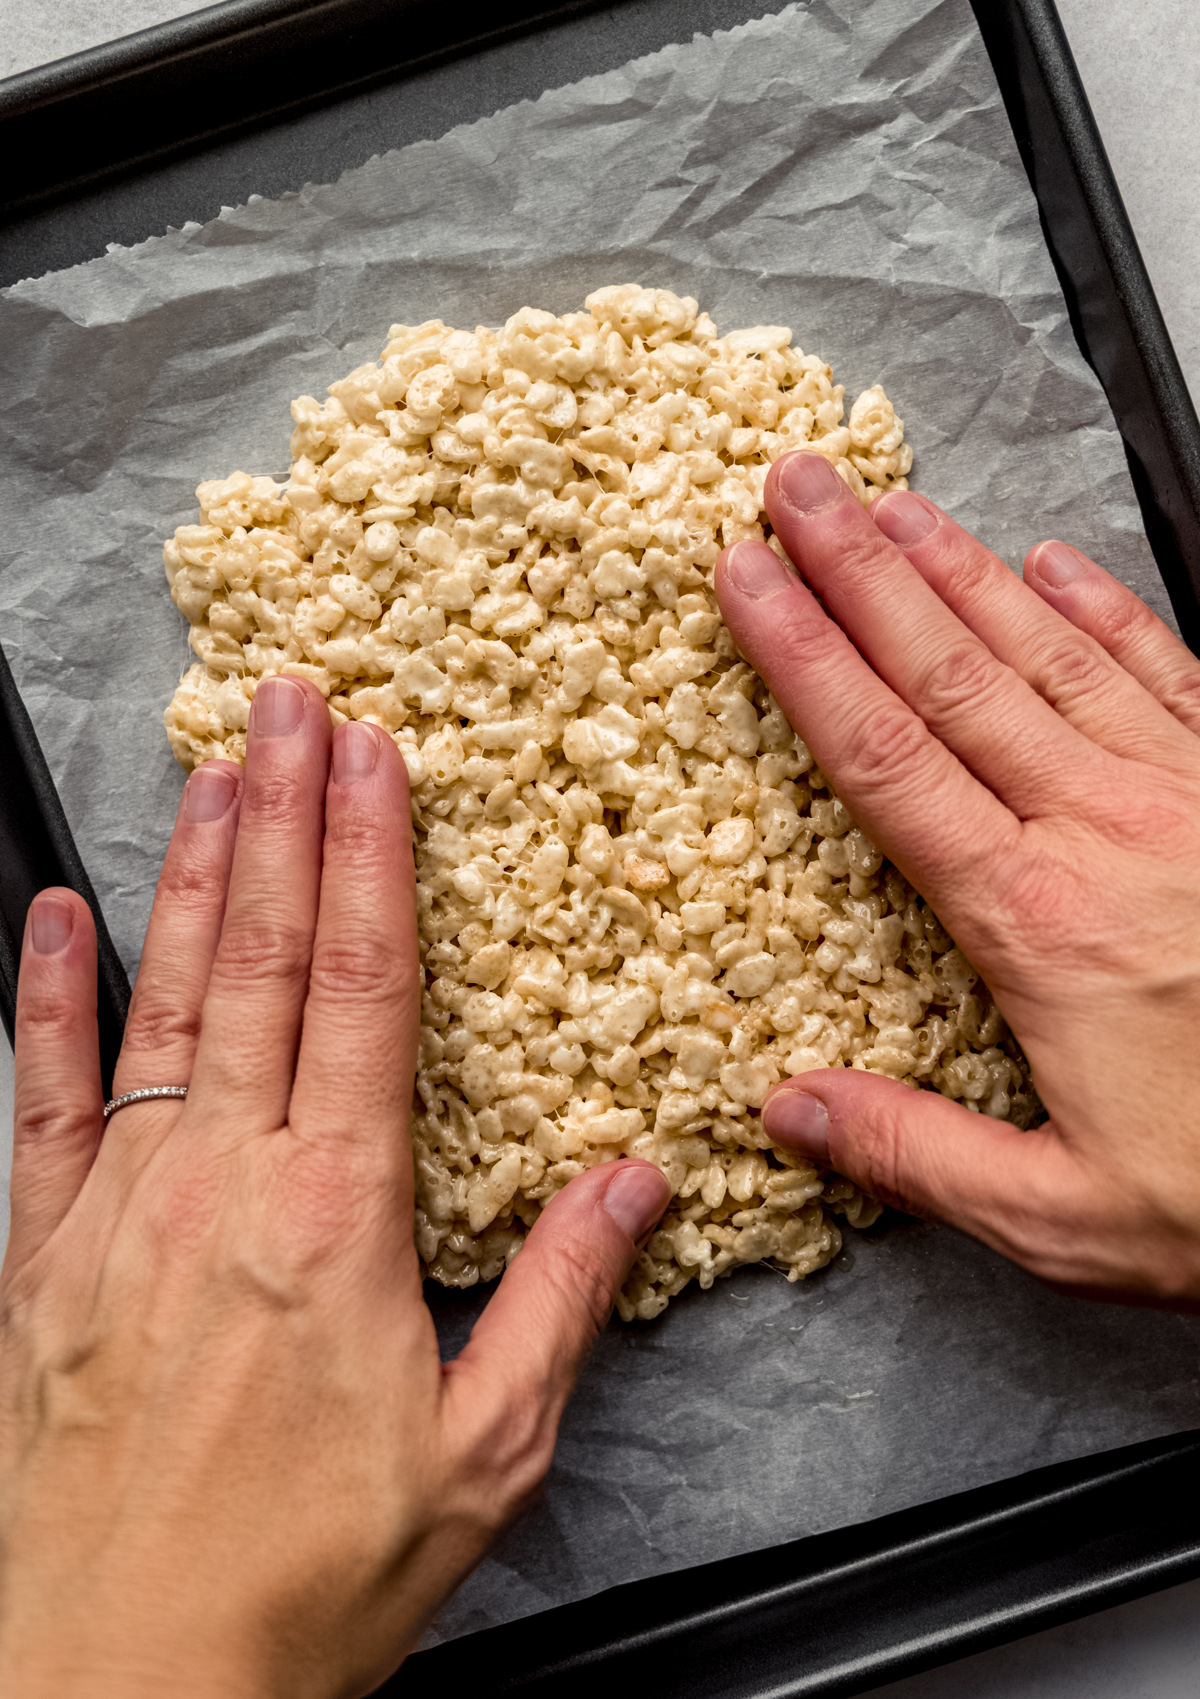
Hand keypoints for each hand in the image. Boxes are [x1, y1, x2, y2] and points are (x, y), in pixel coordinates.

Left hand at [0, 676, 667, 1698]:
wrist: (118, 1684)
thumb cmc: (303, 1580)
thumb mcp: (481, 1453)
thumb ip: (558, 1298)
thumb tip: (634, 1180)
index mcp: (335, 1213)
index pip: (364, 989)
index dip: (373, 859)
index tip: (376, 760)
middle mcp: (220, 1182)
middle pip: (265, 958)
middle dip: (285, 816)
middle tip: (292, 705)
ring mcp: (117, 1206)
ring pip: (165, 998)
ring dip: (195, 873)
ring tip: (212, 769)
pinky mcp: (42, 1251)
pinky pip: (44, 1094)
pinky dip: (46, 995)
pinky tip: (54, 914)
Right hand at [715, 451, 1199, 1308]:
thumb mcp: (1069, 1215)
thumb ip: (920, 1153)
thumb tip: (786, 1109)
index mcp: (1037, 920)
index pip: (886, 758)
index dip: (803, 658)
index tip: (745, 580)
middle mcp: (1106, 829)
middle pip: (952, 672)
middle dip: (860, 569)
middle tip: (795, 488)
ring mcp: (1186, 794)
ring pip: (1048, 652)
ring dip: (958, 568)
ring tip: (888, 502)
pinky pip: (1166, 672)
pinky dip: (1105, 610)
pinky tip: (1054, 563)